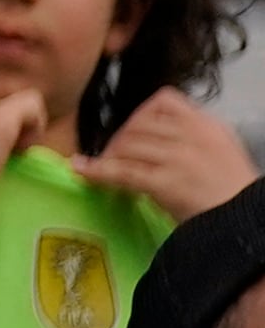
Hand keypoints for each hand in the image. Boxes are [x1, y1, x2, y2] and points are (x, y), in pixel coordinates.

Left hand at [78, 88, 261, 220]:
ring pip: (128, 146)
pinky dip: (97, 171)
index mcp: (208, 126)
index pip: (165, 100)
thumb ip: (190, 138)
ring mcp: (180, 158)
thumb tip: (148, 136)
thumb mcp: (220, 153)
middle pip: (139, 125)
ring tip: (105, 169)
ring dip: (110, 157)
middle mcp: (194, 136)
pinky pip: (122, 172)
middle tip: (114, 157)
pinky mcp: (167, 182)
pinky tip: (82, 170)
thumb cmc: (233, 196)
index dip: (140, 114)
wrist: (245, 227)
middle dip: (120, 140)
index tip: (133, 132)